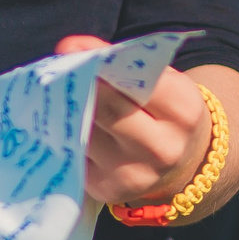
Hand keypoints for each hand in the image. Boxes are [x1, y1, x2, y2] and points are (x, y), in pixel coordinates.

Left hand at [62, 36, 214, 207]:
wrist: (184, 163)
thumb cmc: (164, 110)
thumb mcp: (163, 81)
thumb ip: (123, 62)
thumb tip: (70, 49)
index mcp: (182, 112)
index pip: (134, 82)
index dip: (99, 64)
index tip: (71, 50)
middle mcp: (162, 148)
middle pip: (105, 110)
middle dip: (78, 86)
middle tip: (56, 70)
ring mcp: (134, 174)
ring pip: (85, 132)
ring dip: (66, 110)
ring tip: (53, 92)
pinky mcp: (108, 190)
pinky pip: (76, 155)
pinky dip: (65, 135)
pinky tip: (60, 121)